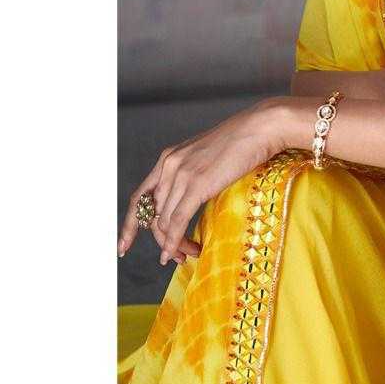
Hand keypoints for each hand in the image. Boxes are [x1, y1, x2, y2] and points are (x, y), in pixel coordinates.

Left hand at [117, 97, 286, 264]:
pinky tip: (176, 253)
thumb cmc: (241, 141)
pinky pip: (177, 221)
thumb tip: (189, 201)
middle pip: (152, 215)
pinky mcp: (197, 185)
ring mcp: (182, 175)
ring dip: (173, 244)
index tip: (125, 245)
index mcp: (168, 158)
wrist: (259, 127)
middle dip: (161, 240)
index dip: (130, 225)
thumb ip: (191, 174)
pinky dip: (174, 242)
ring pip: (164, 221)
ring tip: (187, 254)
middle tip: (174, 256)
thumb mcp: (205, 156)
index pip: (140, 198)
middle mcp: (169, 166)